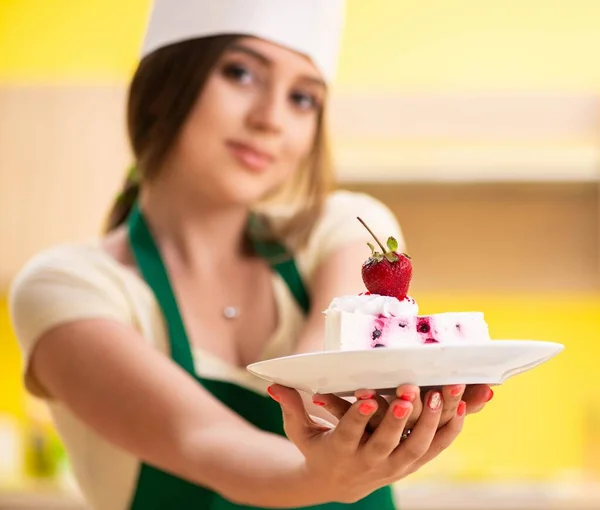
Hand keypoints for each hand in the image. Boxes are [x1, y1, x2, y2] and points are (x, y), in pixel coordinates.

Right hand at [267, 384, 465, 503]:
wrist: (338, 483)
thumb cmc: (317, 449)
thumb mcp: (299, 432)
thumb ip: (290, 407)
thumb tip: (272, 385)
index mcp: (340, 451)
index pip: (349, 433)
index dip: (358, 417)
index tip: (368, 397)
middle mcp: (369, 462)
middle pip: (387, 441)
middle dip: (399, 416)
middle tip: (408, 390)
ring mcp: (394, 466)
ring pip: (416, 446)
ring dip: (431, 421)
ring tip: (442, 394)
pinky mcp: (411, 464)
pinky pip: (434, 449)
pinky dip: (448, 430)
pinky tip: (460, 407)